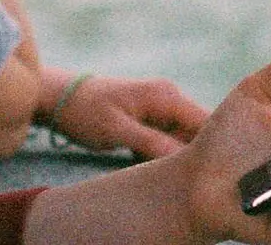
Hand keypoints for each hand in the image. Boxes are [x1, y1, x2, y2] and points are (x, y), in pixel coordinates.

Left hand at [51, 73, 209, 158]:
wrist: (59, 97)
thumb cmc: (85, 111)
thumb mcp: (117, 130)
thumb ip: (152, 142)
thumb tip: (183, 157)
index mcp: (167, 96)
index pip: (206, 122)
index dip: (211, 147)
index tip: (204, 171)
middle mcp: (170, 99)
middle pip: (196, 133)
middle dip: (189, 155)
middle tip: (173, 173)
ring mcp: (161, 108)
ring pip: (181, 139)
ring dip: (171, 156)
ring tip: (152, 165)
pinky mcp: (151, 119)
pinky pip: (166, 140)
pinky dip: (158, 153)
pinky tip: (138, 160)